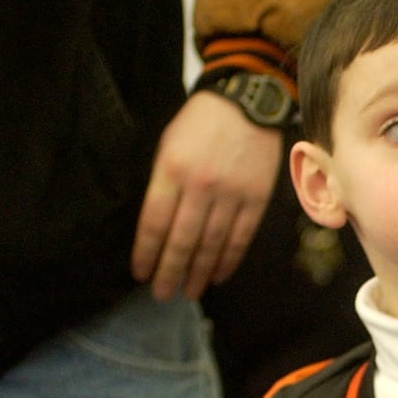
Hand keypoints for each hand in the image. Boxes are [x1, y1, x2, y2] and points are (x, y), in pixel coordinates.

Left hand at [131, 91, 283, 300]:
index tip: (141, 273)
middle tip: (162, 294)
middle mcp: (200, 186)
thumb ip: (162, 184)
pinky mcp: (256, 199)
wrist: (247, 103)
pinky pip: (240, 238)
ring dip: (199, 272)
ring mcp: (231, 194)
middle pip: (182, 240)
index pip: (154, 222)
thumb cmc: (200, 124)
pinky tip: (218, 275)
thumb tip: (158, 228)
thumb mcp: (168, 145)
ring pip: (212, 244)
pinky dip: (228, 260)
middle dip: (170, 271)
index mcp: (172, 170)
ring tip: (190, 291)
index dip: (146, 253)